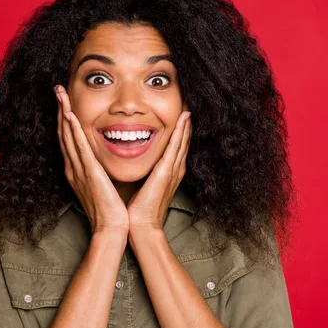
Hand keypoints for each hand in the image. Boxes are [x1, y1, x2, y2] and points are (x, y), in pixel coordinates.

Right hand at [54, 85, 129, 235]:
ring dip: (63, 113)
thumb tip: (102, 157)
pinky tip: (69, 116)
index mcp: (77, 170)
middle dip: (60, 109)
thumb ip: (99, 169)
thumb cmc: (111, 209)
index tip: (64, 100)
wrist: (111, 228)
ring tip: (60, 94)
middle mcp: (74, 168)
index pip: (69, 138)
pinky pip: (80, 148)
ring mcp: (79, 170)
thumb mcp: (101, 184)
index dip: (65, 118)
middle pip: (64, 133)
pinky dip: (73, 131)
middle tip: (57, 88)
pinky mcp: (89, 174)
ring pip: (68, 136)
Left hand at [127, 109, 191, 231]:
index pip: (177, 145)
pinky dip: (181, 131)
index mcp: (169, 172)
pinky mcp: (166, 171)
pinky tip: (183, 117)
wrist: (141, 226)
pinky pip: (175, 146)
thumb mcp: (144, 185)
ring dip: (186, 121)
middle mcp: (175, 169)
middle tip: (188, 102)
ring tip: (189, 104)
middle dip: (186, 121)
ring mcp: (173, 170)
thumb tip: (138, 161)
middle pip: (184, 139)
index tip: (180, 111)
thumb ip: (145, 172)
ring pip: (182, 139)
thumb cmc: (139, 209)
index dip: (180, 128)